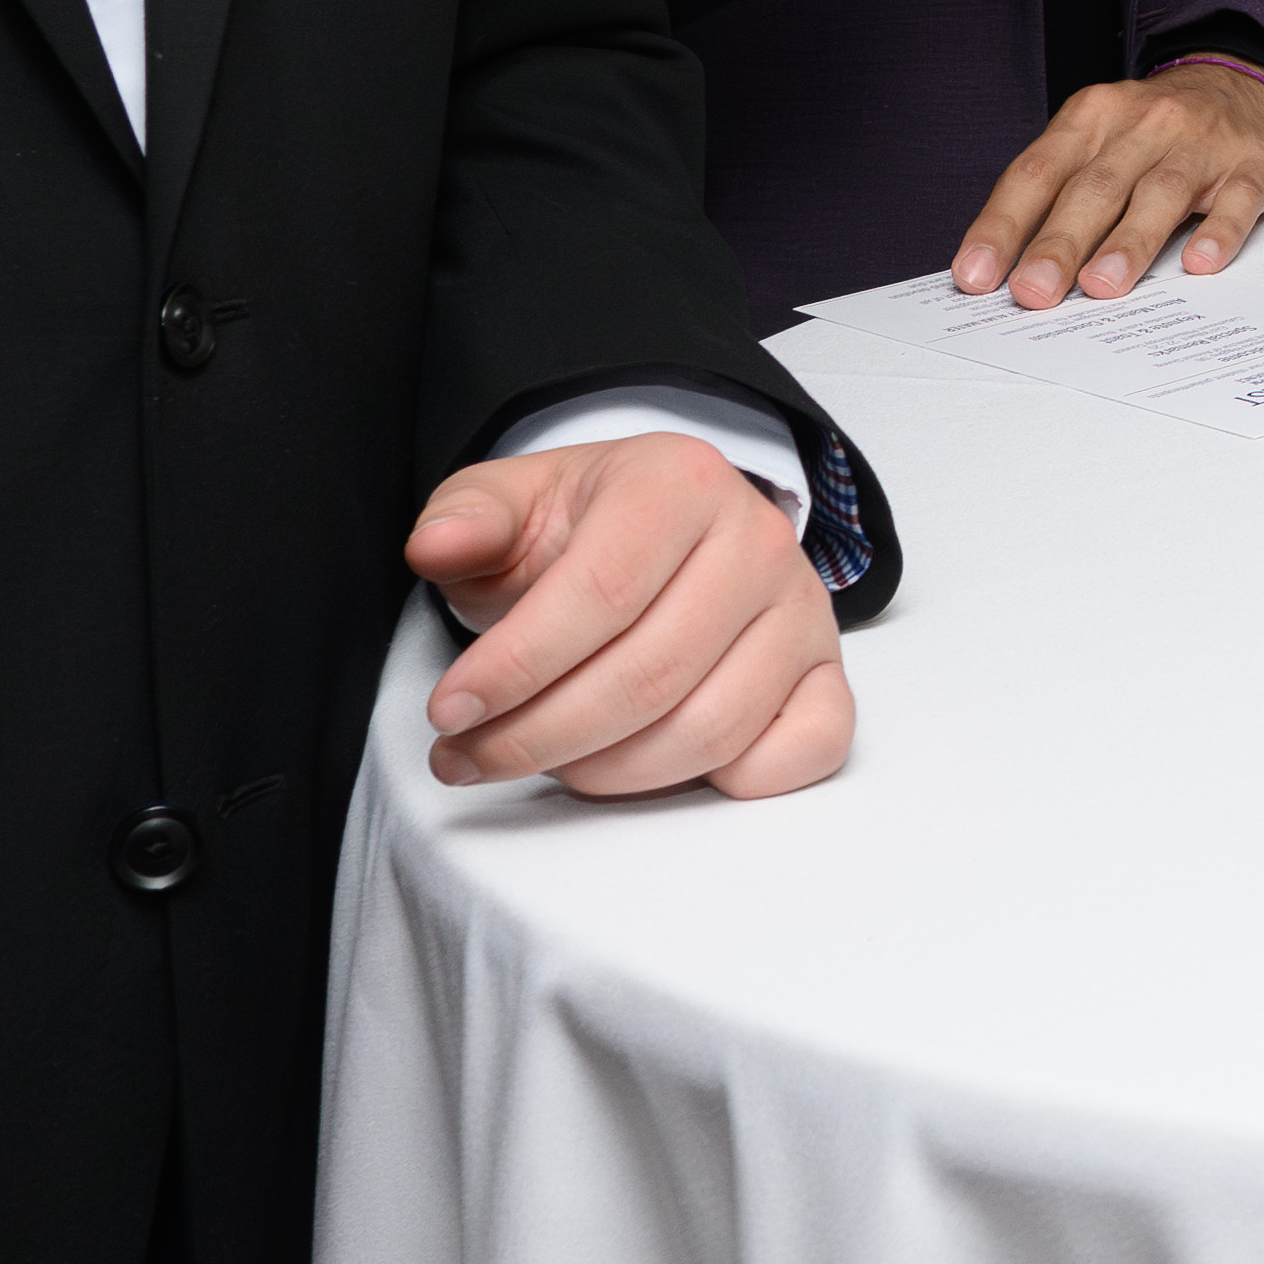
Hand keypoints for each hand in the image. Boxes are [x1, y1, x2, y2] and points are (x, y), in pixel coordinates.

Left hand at [402, 432, 852, 795]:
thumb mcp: (513, 504)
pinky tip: (651, 767)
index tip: (448, 711)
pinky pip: (801, 753)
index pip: (600, 593)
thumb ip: (466, 519)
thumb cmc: (582, 530)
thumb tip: (436, 547)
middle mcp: (760, 541)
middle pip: (649, 675)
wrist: (666, 534)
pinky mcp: (826, 674)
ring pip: (709, 730)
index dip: (515, 667)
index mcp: (682, 481)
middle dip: (541, 736)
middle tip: (469, 758)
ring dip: (607, 772)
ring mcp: (804, 613)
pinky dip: (726, 781)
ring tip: (540, 763)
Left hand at [953, 48, 1263, 300]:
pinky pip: (1237, 199)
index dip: (1003, 224)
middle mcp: (1145, 125)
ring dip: (1129, 241)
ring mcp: (1201, 145)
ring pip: (1161, 193)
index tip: (977, 274)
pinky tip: (1201, 263)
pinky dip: (1220, 232)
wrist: (1250, 81)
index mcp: (1094, 118)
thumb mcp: (1103, 137)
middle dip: (1059, 243)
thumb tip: (1010, 267)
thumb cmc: (1160, 128)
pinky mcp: (1253, 167)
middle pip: (1096, 187)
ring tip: (1102, 285)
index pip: (1038, 172)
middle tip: (1033, 291)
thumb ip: (1062, 192)